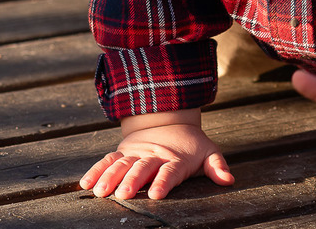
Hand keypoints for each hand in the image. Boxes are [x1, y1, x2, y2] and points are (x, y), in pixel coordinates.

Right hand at [80, 111, 233, 200]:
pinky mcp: (123, 152)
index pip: (170, 171)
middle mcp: (153, 156)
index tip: (156, 194)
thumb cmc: (190, 145)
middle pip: (142, 168)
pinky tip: (86, 184)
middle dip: (132, 180)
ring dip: (110, 177)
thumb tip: (229, 180)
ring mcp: (136, 153)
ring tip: (101, 191)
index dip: (163, 181)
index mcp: (175, 159)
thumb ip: (217, 166)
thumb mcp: (208, 151)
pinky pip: (108, 161)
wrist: (169, 121)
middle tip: (124, 193)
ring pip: (122, 164)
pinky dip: (97, 170)